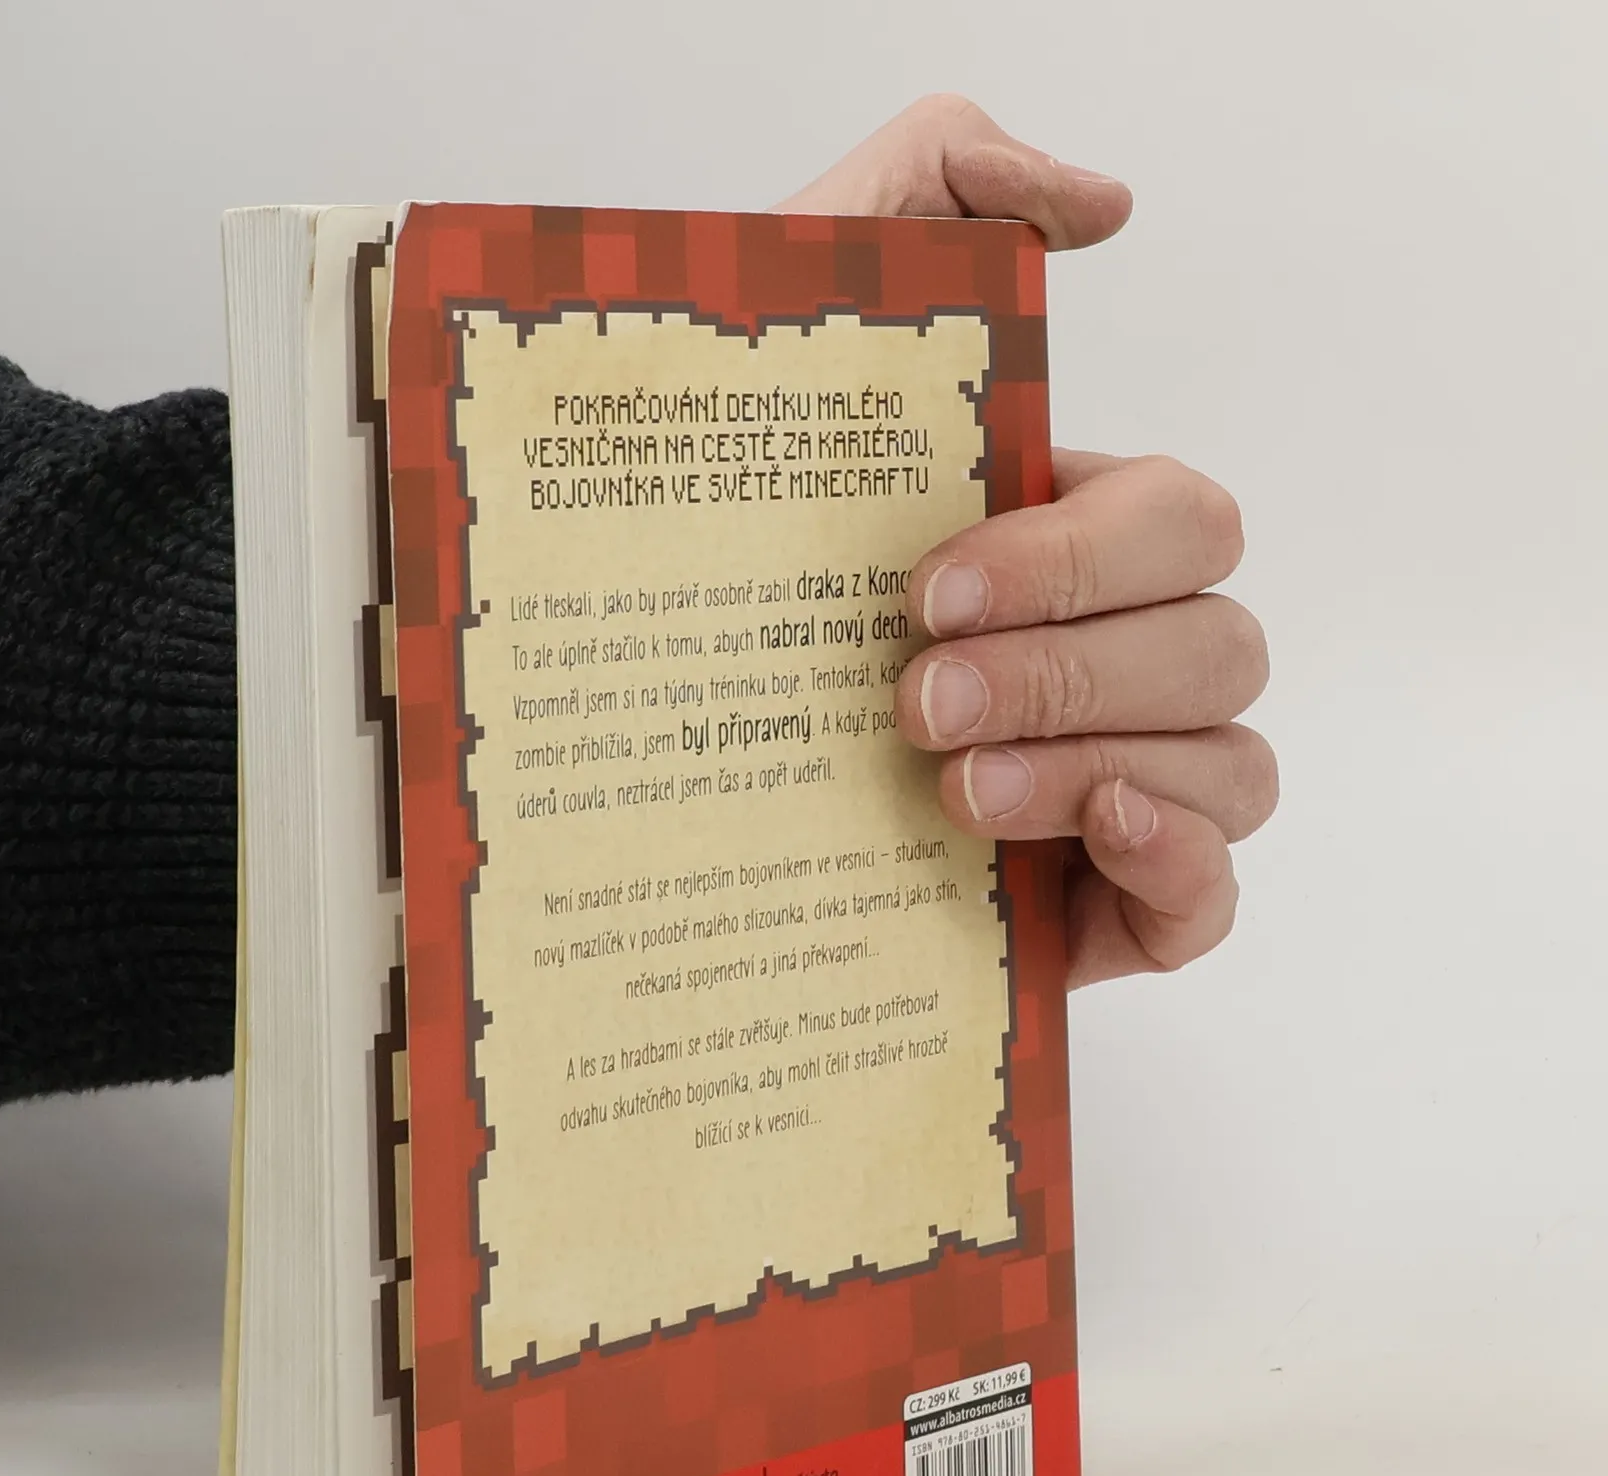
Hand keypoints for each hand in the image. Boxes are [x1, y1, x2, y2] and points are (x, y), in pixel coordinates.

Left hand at [778, 99, 1274, 984]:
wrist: (628, 765)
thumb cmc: (712, 548)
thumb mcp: (791, 323)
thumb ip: (933, 189)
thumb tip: (1101, 204)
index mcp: (1068, 544)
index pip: (1177, 523)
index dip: (1076, 558)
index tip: (923, 591)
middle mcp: (1113, 658)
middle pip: (1215, 644)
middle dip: (1068, 669)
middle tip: (913, 701)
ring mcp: (1120, 783)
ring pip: (1228, 761)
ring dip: (1099, 762)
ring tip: (950, 791)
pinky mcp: (1099, 907)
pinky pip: (1212, 895)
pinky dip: (1182, 861)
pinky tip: (1096, 832)